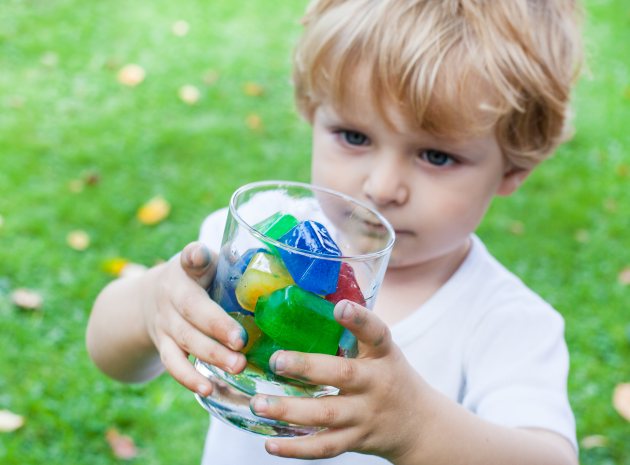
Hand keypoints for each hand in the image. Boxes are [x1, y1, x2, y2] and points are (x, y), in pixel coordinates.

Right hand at [145, 241, 247, 395]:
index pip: (191, 258)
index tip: (200, 257)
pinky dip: (189, 379)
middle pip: (192, 310)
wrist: (151, 298)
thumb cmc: (196, 279)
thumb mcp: (209, 263)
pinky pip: (173, 364)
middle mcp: (171, 294)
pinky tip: (208, 390)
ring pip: (185, 340)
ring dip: (212, 355)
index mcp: (187, 269)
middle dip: (217, 327)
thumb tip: (277, 263)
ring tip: (238, 367)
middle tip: (242, 342)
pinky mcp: (163, 345)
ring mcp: (165, 322)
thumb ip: (233, 263)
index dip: (195, 257)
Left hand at [248, 300, 426, 461]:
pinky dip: (296, 449)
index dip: (359, 320)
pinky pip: (324, 447)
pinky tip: (269, 443)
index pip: (376, 333)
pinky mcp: (356, 440)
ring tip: (259, 404)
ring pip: (327, 414)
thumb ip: (354, 335)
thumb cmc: (389, 377)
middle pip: (343, 375)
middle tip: (276, 361)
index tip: (339, 307)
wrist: (419, 425)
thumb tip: (307, 301)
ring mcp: (366, 414)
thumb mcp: (382, 352)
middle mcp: (376, 383)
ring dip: (290, 410)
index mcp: (384, 354)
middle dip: (307, 368)